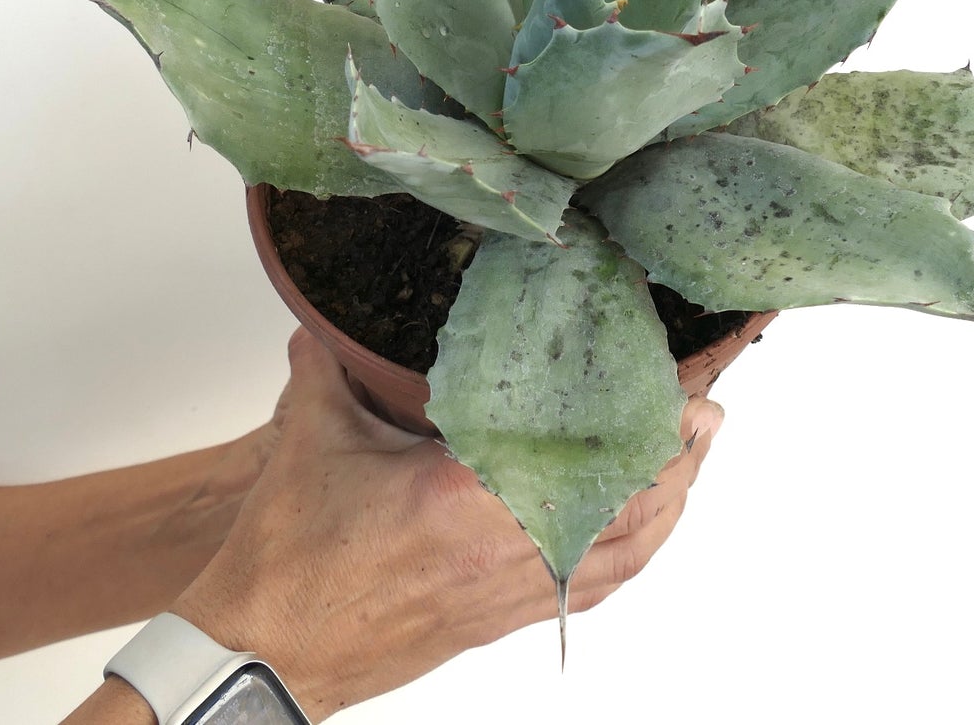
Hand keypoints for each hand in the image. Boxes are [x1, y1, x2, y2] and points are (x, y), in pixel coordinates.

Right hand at [172, 328, 723, 718]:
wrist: (266, 653)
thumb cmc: (290, 561)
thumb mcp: (312, 439)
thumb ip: (327, 365)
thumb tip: (322, 319)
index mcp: (464, 498)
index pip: (580, 451)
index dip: (641, 420)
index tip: (677, 379)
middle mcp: (501, 550)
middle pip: (623, 505)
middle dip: (676, 455)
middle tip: (706, 405)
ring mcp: (507, 592)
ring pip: (620, 553)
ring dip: (668, 503)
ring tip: (695, 453)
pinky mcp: (500, 618)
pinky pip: (592, 587)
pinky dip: (633, 552)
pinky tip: (646, 526)